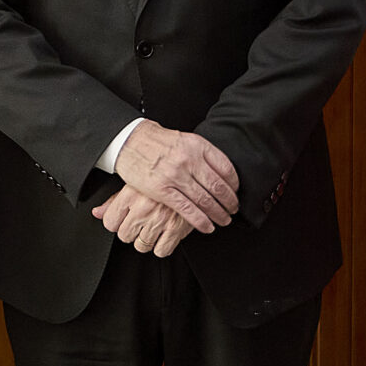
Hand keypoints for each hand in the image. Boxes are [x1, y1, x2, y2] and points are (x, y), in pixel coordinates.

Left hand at [94, 186, 192, 257]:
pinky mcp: (176, 229)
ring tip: (154, 226)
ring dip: (147, 239)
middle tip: (142, 222)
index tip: (124, 219)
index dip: (117, 223)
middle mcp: (143, 208)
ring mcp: (159, 220)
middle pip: (125, 236)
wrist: (193, 177)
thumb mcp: (135, 183)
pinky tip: (165, 234)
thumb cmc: (162, 178)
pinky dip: (163, 246)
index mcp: (130, 194)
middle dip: (132, 232)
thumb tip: (96, 213)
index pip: (110, 222)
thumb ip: (114, 201)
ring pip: (142, 245)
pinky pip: (161, 251)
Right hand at [115, 120, 238, 234]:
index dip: (234, 185)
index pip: (226, 169)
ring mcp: (175, 176)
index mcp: (197, 145)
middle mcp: (188, 160)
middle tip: (233, 209)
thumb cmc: (157, 141)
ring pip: (205, 200)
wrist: (130, 141)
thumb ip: (203, 154)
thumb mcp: (185, 140)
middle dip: (229, 202)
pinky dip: (200, 221)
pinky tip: (207, 226)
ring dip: (218, 213)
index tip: (235, 192)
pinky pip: (187, 209)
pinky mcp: (162, 190)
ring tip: (223, 220)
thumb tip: (222, 173)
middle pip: (218, 187)